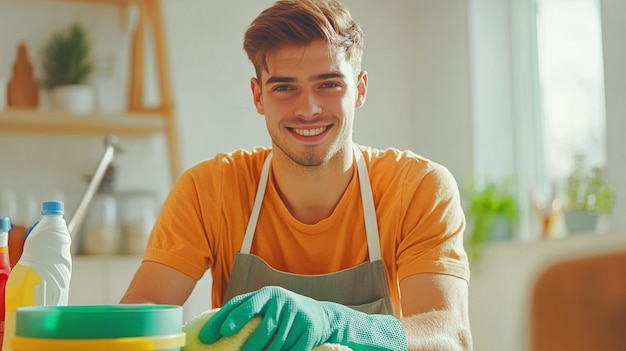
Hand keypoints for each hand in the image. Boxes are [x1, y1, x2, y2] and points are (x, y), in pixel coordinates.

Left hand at [199, 286, 406, 350]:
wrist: (322, 316)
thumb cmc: (282, 312)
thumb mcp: (266, 306)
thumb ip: (244, 311)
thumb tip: (212, 330)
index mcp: (267, 294)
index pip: (246, 304)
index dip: (233, 317)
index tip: (220, 331)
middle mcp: (282, 302)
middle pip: (262, 328)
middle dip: (249, 345)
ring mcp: (298, 316)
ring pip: (277, 344)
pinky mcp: (309, 331)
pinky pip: (292, 350)